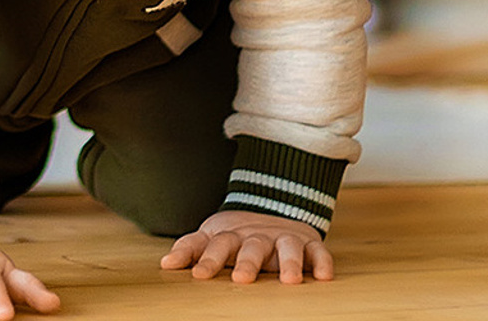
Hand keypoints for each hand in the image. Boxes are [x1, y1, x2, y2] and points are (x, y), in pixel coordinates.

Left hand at [162, 210, 332, 285]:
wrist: (272, 207)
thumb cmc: (236, 235)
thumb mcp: (212, 238)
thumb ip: (190, 250)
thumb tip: (164, 265)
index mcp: (231, 236)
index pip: (216, 245)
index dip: (206, 260)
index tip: (198, 276)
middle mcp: (257, 236)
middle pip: (251, 247)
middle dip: (247, 262)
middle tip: (241, 279)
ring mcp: (283, 238)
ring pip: (287, 247)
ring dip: (290, 262)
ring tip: (290, 281)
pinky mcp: (307, 242)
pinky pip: (318, 251)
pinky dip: (322, 262)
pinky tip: (323, 276)